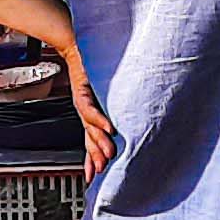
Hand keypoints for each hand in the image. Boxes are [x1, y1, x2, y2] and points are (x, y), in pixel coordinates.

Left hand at [61, 47, 115, 175]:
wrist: (83, 42)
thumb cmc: (101, 65)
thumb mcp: (112, 93)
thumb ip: (121, 110)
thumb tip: (136, 124)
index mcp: (94, 113)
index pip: (92, 140)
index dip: (92, 159)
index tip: (94, 177)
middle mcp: (87, 109)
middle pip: (90, 138)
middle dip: (96, 156)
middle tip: (102, 172)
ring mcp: (84, 100)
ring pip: (90, 126)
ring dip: (99, 142)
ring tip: (109, 155)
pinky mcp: (83, 88)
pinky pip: (90, 107)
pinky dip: (99, 119)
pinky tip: (108, 128)